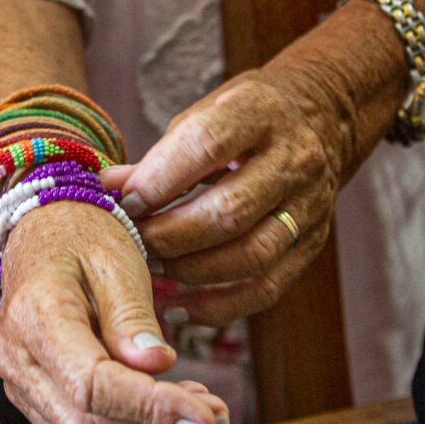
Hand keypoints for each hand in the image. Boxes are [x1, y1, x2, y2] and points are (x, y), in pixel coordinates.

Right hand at [0, 200, 228, 423]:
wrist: (40, 232)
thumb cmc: (81, 236)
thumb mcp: (115, 260)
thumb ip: (132, 316)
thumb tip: (158, 366)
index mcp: (34, 318)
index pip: (92, 386)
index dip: (152, 409)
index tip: (207, 416)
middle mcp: (17, 361)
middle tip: (214, 412)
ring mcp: (21, 386)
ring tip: (195, 407)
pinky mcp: (35, 400)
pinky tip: (164, 410)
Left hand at [103, 65, 345, 326]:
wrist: (319, 119)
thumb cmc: (241, 122)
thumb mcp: (200, 118)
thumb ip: (157, 158)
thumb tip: (105, 189)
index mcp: (259, 115)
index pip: (208, 147)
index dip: (159, 180)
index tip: (124, 203)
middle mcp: (293, 161)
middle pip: (230, 212)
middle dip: (169, 235)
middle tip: (131, 244)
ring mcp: (309, 207)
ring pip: (252, 255)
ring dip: (190, 271)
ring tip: (150, 269)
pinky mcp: (311, 246)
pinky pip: (266, 289)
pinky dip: (218, 307)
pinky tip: (178, 308)